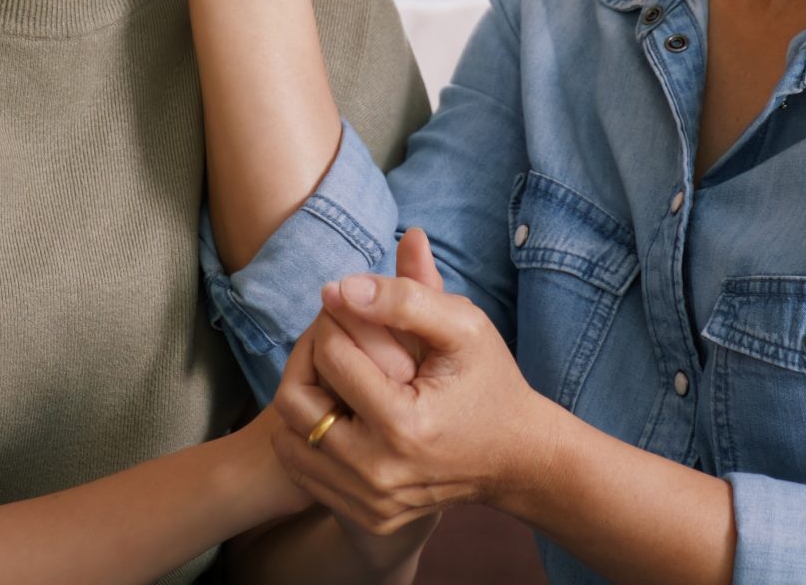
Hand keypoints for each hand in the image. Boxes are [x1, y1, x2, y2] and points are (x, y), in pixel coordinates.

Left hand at [269, 229, 555, 536]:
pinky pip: (305, 471)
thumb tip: (340, 287)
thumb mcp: (464, 326)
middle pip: (295, 402)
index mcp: (403, 425)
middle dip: (305, 357)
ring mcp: (371, 502)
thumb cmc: (489, 383)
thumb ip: (406, 297)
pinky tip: (339, 409)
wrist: (517, 458)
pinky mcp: (367, 517)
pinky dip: (309, 436)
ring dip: (303, 396)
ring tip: (333, 372)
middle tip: (329, 336)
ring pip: (289, 440)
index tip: (348, 307)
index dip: (334, 320)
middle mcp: (380, 472)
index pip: (330, 356)